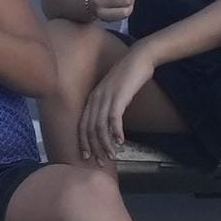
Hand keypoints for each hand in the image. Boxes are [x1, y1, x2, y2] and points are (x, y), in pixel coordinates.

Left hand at [78, 47, 153, 162]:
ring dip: (106, 144)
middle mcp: (95, 99)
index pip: (82, 124)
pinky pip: (114, 118)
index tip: (87, 156)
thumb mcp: (113, 92)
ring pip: (100, 126)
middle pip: (89, 128)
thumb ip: (108, 106)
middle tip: (100, 162)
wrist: (138, 58)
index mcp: (92, 99)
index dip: (84, 142)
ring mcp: (106, 97)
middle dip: (94, 147)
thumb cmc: (128, 77)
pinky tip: (121, 142)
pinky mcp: (119, 96)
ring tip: (112, 156)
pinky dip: (116, 131)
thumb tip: (108, 125)